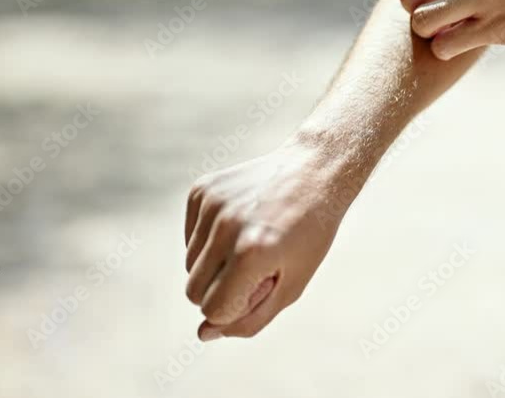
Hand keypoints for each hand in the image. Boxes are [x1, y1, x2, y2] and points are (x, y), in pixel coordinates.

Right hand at [183, 139, 357, 339]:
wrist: (315, 170)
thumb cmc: (309, 233)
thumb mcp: (293, 283)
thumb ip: (250, 318)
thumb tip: (205, 333)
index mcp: (252, 252)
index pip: (213, 309)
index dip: (235, 308)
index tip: (260, 289)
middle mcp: (227, 226)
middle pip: (194, 290)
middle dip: (220, 290)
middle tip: (257, 268)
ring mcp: (212, 204)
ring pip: (189, 265)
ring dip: (215, 265)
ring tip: (251, 242)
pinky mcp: (202, 189)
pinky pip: (190, 237)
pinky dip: (209, 240)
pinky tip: (240, 223)